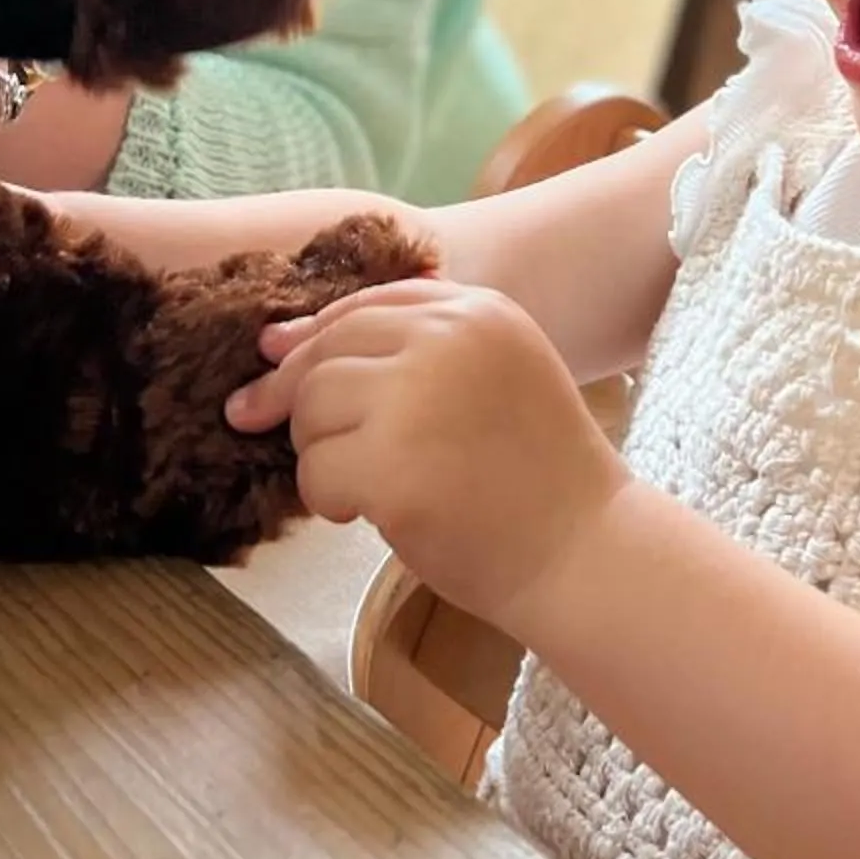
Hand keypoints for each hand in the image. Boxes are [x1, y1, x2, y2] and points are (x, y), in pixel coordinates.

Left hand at [228, 279, 628, 634]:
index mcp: (477, 311)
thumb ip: (415, 348)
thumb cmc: (539, 476)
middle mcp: (445, 340)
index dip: (316, 337)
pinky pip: (316, 471)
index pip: (367, 305)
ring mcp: (416, 400)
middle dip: (300, 401)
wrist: (585, 552)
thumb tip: (275, 341)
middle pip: (327, 353)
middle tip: (307, 443)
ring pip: (311, 407)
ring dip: (319, 452)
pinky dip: (326, 499)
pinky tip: (367, 514)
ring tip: (362, 484)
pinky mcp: (390, 468)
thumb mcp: (496, 374)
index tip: (281, 363)